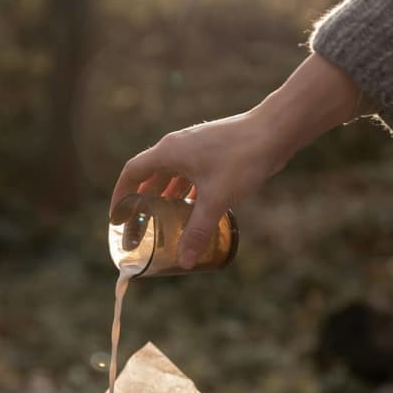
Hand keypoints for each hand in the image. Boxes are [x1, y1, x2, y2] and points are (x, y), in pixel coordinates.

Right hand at [110, 53, 359, 267]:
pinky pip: (189, 174)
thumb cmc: (242, 159)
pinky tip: (191, 210)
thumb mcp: (216, 199)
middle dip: (141, 202)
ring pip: (170, 176)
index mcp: (169, 153)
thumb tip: (185, 261)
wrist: (275, 131)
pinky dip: (185, 193)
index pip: (132, 173)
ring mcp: (195, 148)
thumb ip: (198, 231)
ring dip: (163, 198)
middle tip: (138, 226)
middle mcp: (177, 147)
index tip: (117, 217)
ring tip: (161, 222)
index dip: (120, 196)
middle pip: (149, 176)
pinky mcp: (211, 152)